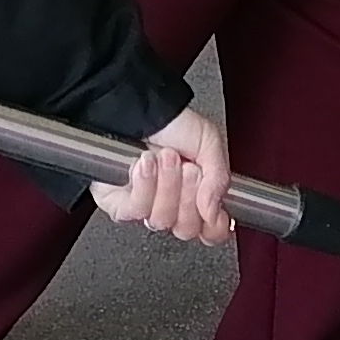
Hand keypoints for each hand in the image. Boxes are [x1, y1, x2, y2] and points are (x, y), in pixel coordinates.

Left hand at [90, 105, 235, 244]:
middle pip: (187, 229)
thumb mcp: (209, 142)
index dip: (215, 227)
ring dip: (166, 185)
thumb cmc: (170, 123)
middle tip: (188, 168)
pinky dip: (144, 185)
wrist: (135, 108)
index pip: (211, 231)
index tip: (214, 211)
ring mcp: (147, 207)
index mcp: (198, 195)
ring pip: (161, 220)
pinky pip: (134, 212)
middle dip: (188, 195)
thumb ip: (219, 178)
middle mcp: (173, 205)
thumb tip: (214, 211)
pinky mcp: (120, 205)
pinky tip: (146, 165)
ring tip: (165, 158)